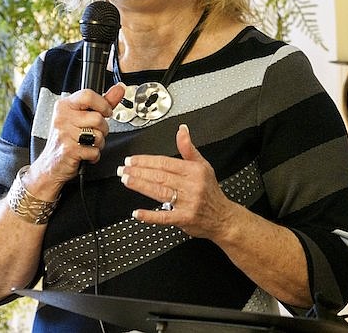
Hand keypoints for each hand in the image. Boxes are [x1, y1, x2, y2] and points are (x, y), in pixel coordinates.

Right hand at [25, 83, 125, 198]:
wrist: (51, 164)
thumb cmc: (66, 139)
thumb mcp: (80, 116)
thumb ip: (102, 102)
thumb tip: (119, 89)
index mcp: (64, 106)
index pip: (88, 95)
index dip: (103, 105)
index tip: (106, 112)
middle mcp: (62, 118)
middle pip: (97, 118)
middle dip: (102, 129)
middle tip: (93, 133)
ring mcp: (65, 134)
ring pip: (98, 135)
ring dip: (99, 143)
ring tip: (88, 144)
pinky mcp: (69, 150)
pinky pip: (94, 151)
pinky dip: (94, 155)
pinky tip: (85, 153)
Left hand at [117, 124, 238, 240]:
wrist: (223, 218)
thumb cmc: (210, 191)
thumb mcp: (203, 165)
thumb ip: (188, 148)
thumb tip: (182, 129)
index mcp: (194, 171)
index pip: (165, 162)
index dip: (146, 161)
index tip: (131, 160)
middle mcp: (191, 186)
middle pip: (160, 176)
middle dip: (139, 172)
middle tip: (124, 169)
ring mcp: (188, 203)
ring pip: (160, 192)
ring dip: (140, 186)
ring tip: (126, 181)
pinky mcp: (185, 219)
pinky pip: (165, 217)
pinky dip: (150, 216)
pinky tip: (137, 213)